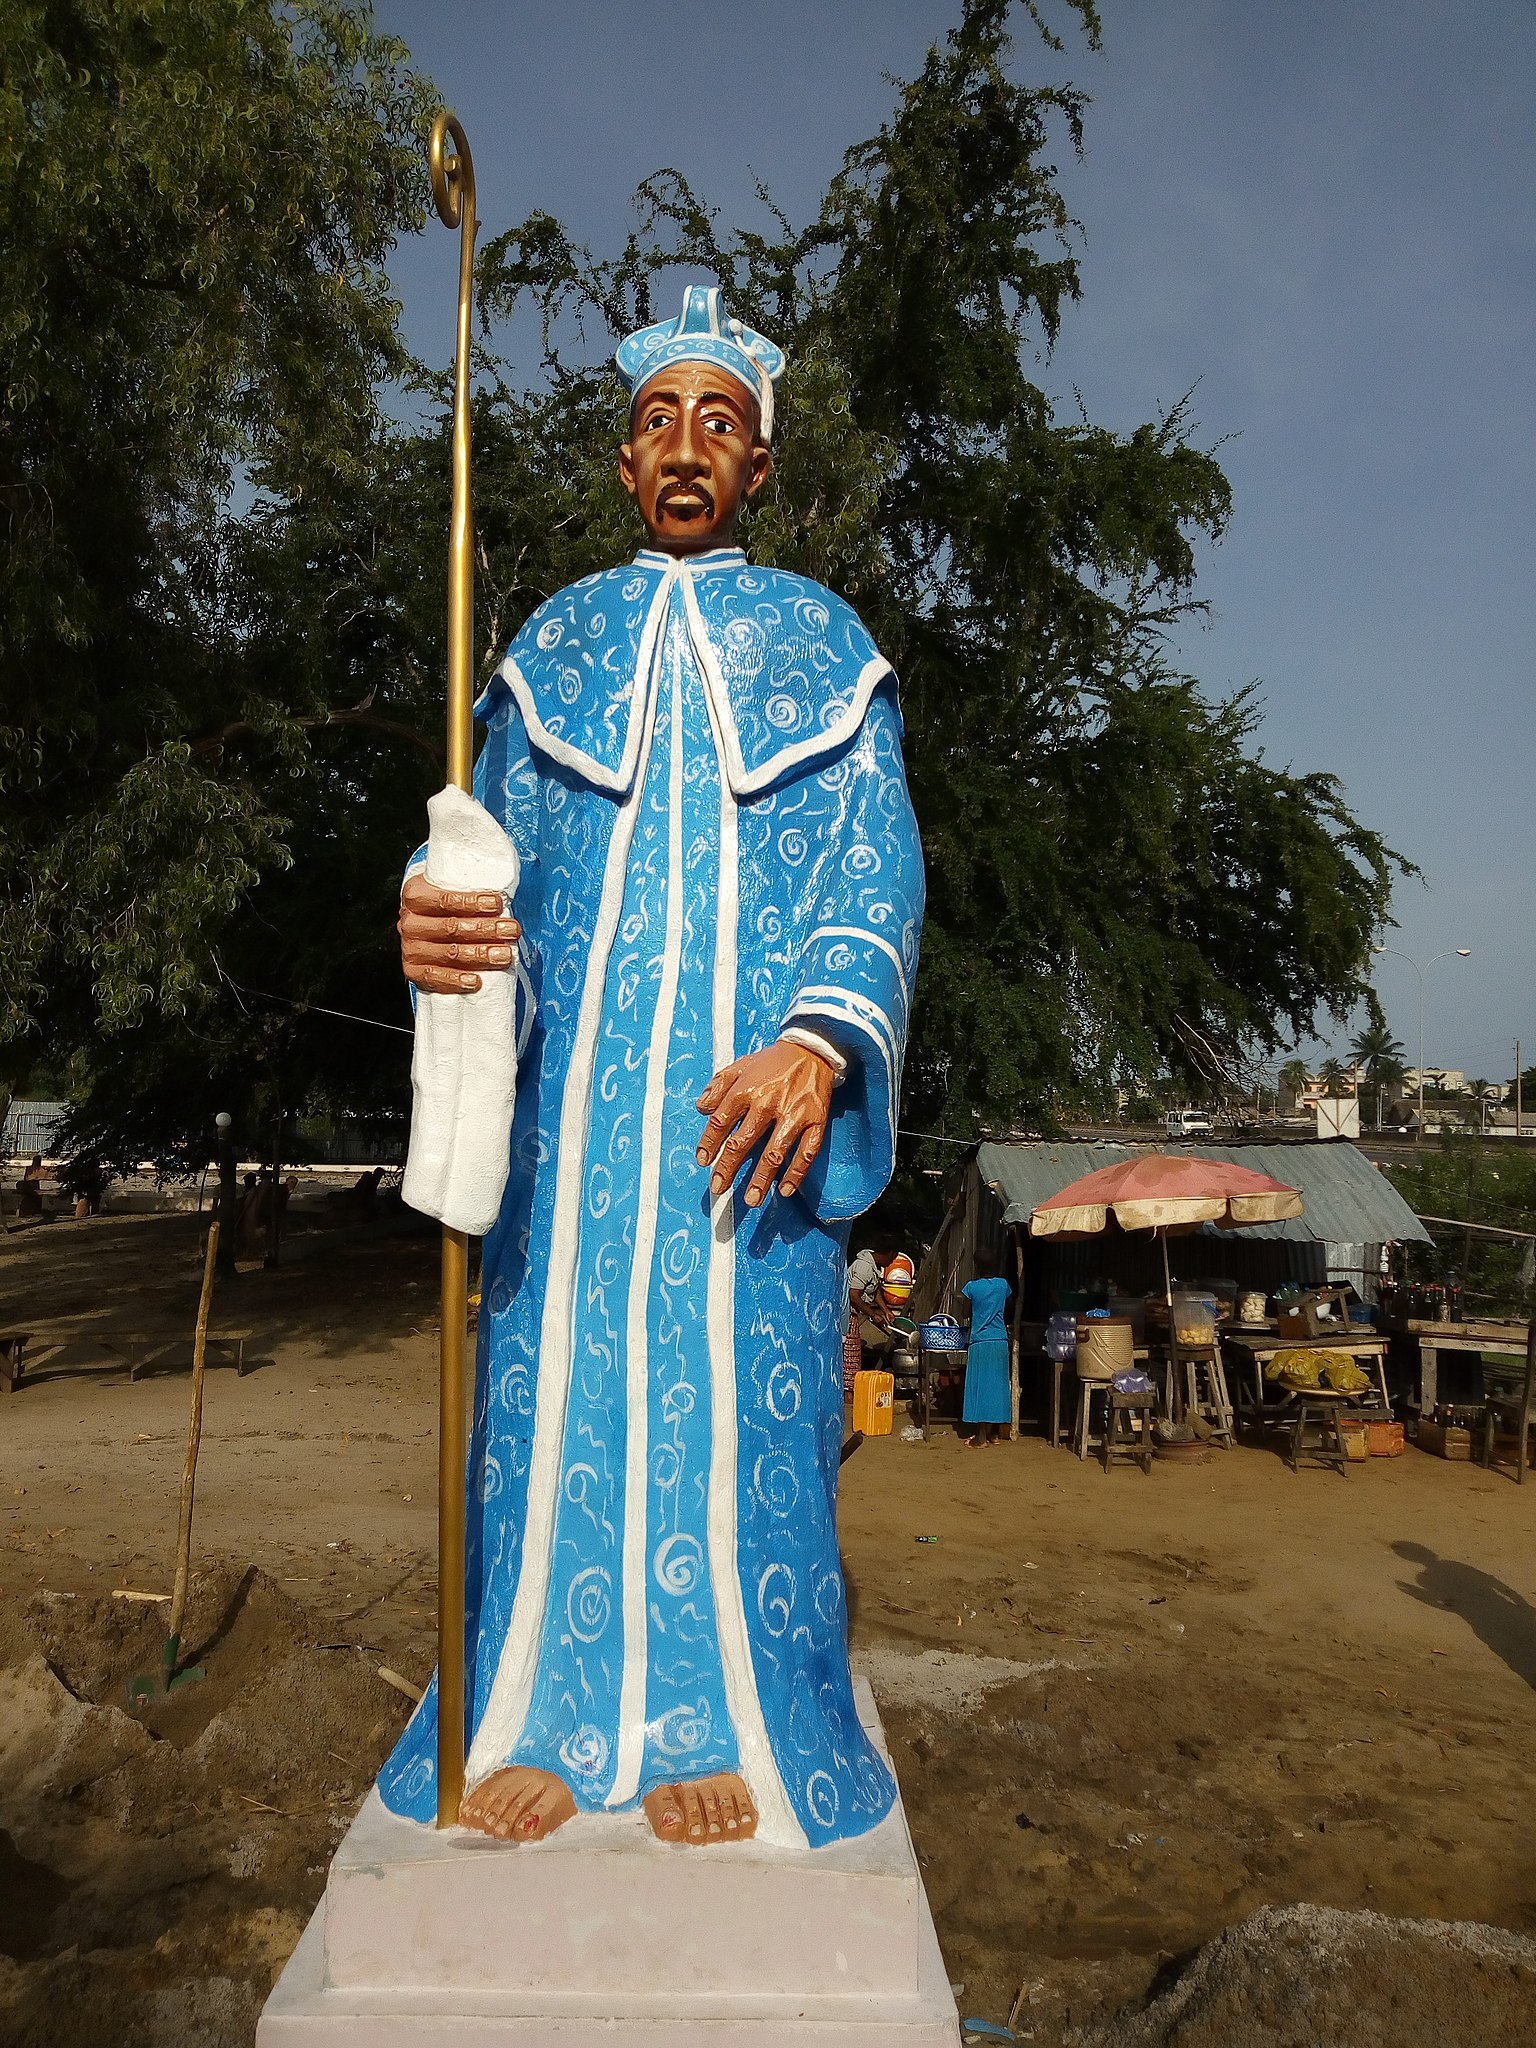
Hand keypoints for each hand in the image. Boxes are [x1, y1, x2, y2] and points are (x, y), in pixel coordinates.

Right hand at [398, 875, 520, 994]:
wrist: (419, 926)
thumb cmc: (442, 907)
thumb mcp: (447, 888)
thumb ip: (469, 886)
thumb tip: (506, 889)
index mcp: (415, 895)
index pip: (445, 900)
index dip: (473, 903)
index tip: (498, 904)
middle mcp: (411, 922)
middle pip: (451, 927)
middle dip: (486, 929)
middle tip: (511, 930)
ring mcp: (411, 948)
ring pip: (449, 953)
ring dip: (480, 955)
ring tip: (504, 955)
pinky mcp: (413, 971)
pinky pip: (434, 977)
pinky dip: (456, 980)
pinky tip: (475, 981)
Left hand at [696, 1041, 834, 1208]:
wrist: (812, 1050)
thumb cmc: (772, 1062)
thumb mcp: (740, 1065)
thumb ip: (718, 1085)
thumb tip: (701, 1108)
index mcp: (747, 1088)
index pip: (721, 1120)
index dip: (709, 1143)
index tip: (703, 1160)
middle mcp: (769, 1102)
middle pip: (743, 1141)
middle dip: (729, 1167)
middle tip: (719, 1187)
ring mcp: (794, 1114)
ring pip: (774, 1152)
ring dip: (761, 1179)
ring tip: (751, 1199)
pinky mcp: (816, 1121)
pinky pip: (806, 1152)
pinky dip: (796, 1173)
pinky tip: (786, 1190)